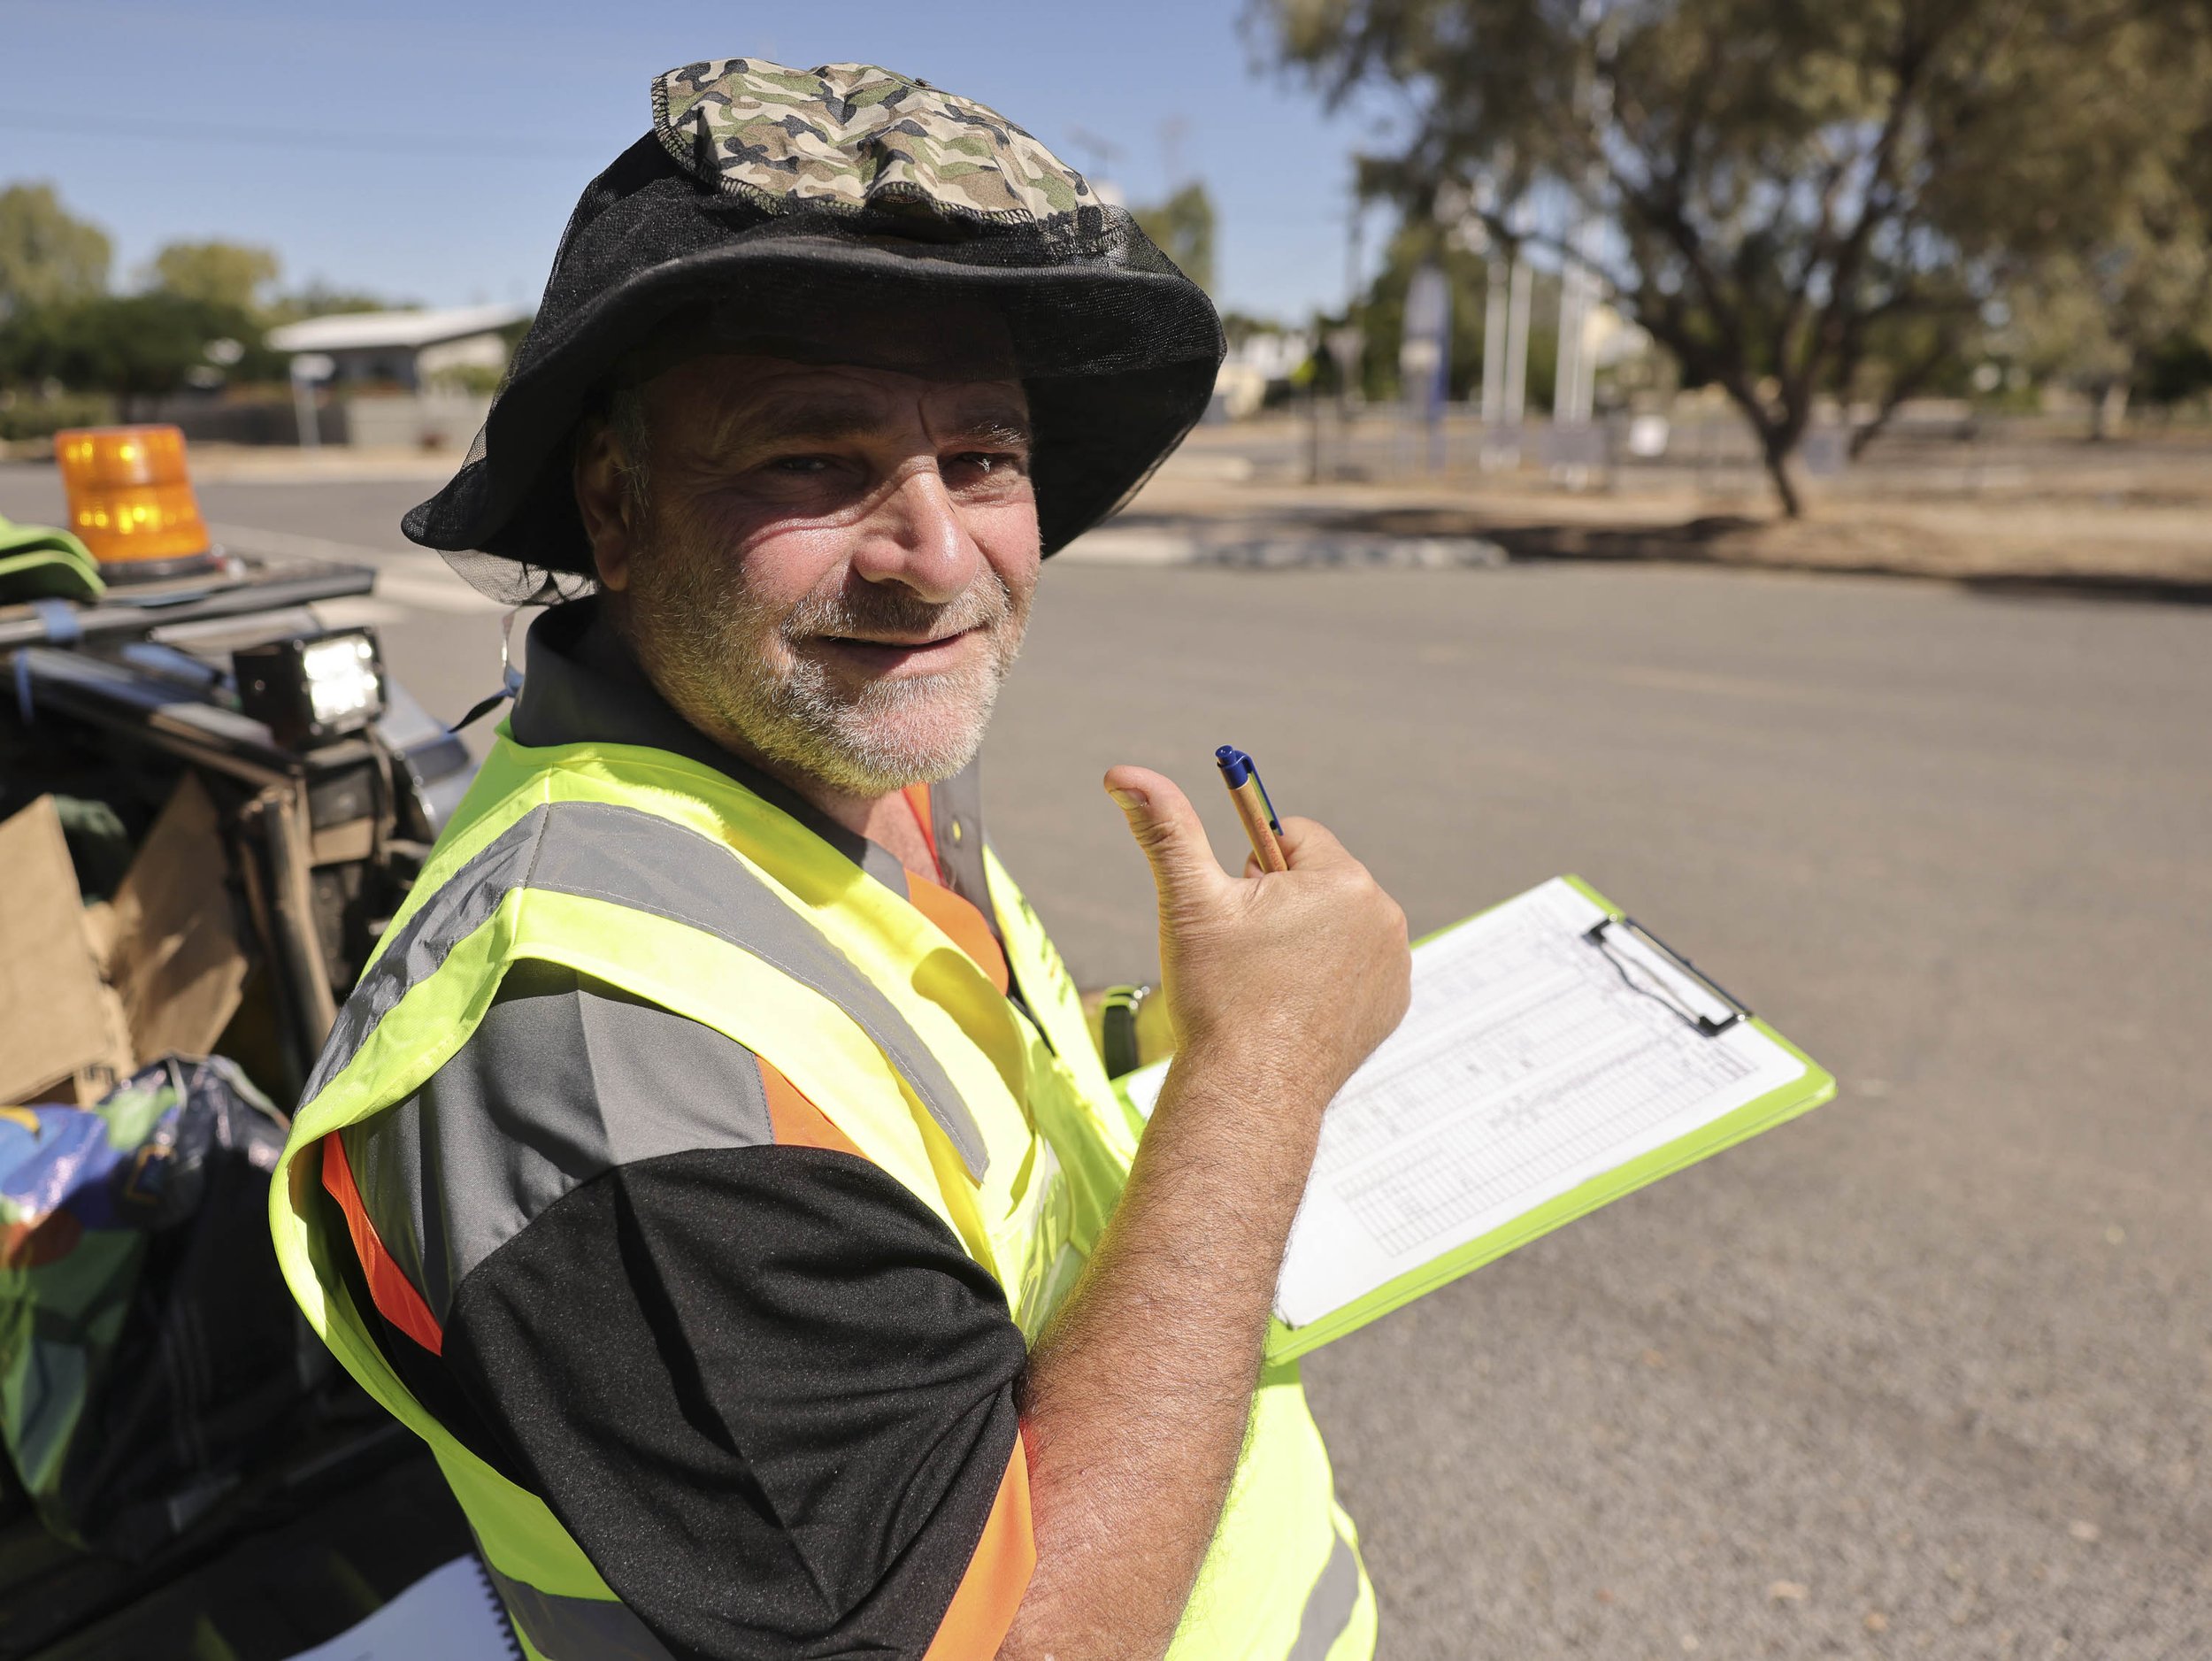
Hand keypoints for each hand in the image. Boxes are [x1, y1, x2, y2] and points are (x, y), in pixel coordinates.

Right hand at [1104, 765, 1409, 1105]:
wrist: (1250, 1092)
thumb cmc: (1218, 997)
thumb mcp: (1189, 903)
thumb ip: (1166, 830)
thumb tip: (1126, 774)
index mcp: (1342, 880)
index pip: (1291, 837)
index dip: (1251, 869)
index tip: (1236, 911)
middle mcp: (1383, 917)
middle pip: (1317, 878)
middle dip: (1280, 903)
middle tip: (1249, 954)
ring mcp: (1394, 965)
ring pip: (1334, 921)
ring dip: (1304, 936)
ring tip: (1270, 983)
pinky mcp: (1392, 1004)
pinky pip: (1354, 965)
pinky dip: (1326, 975)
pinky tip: (1294, 1006)